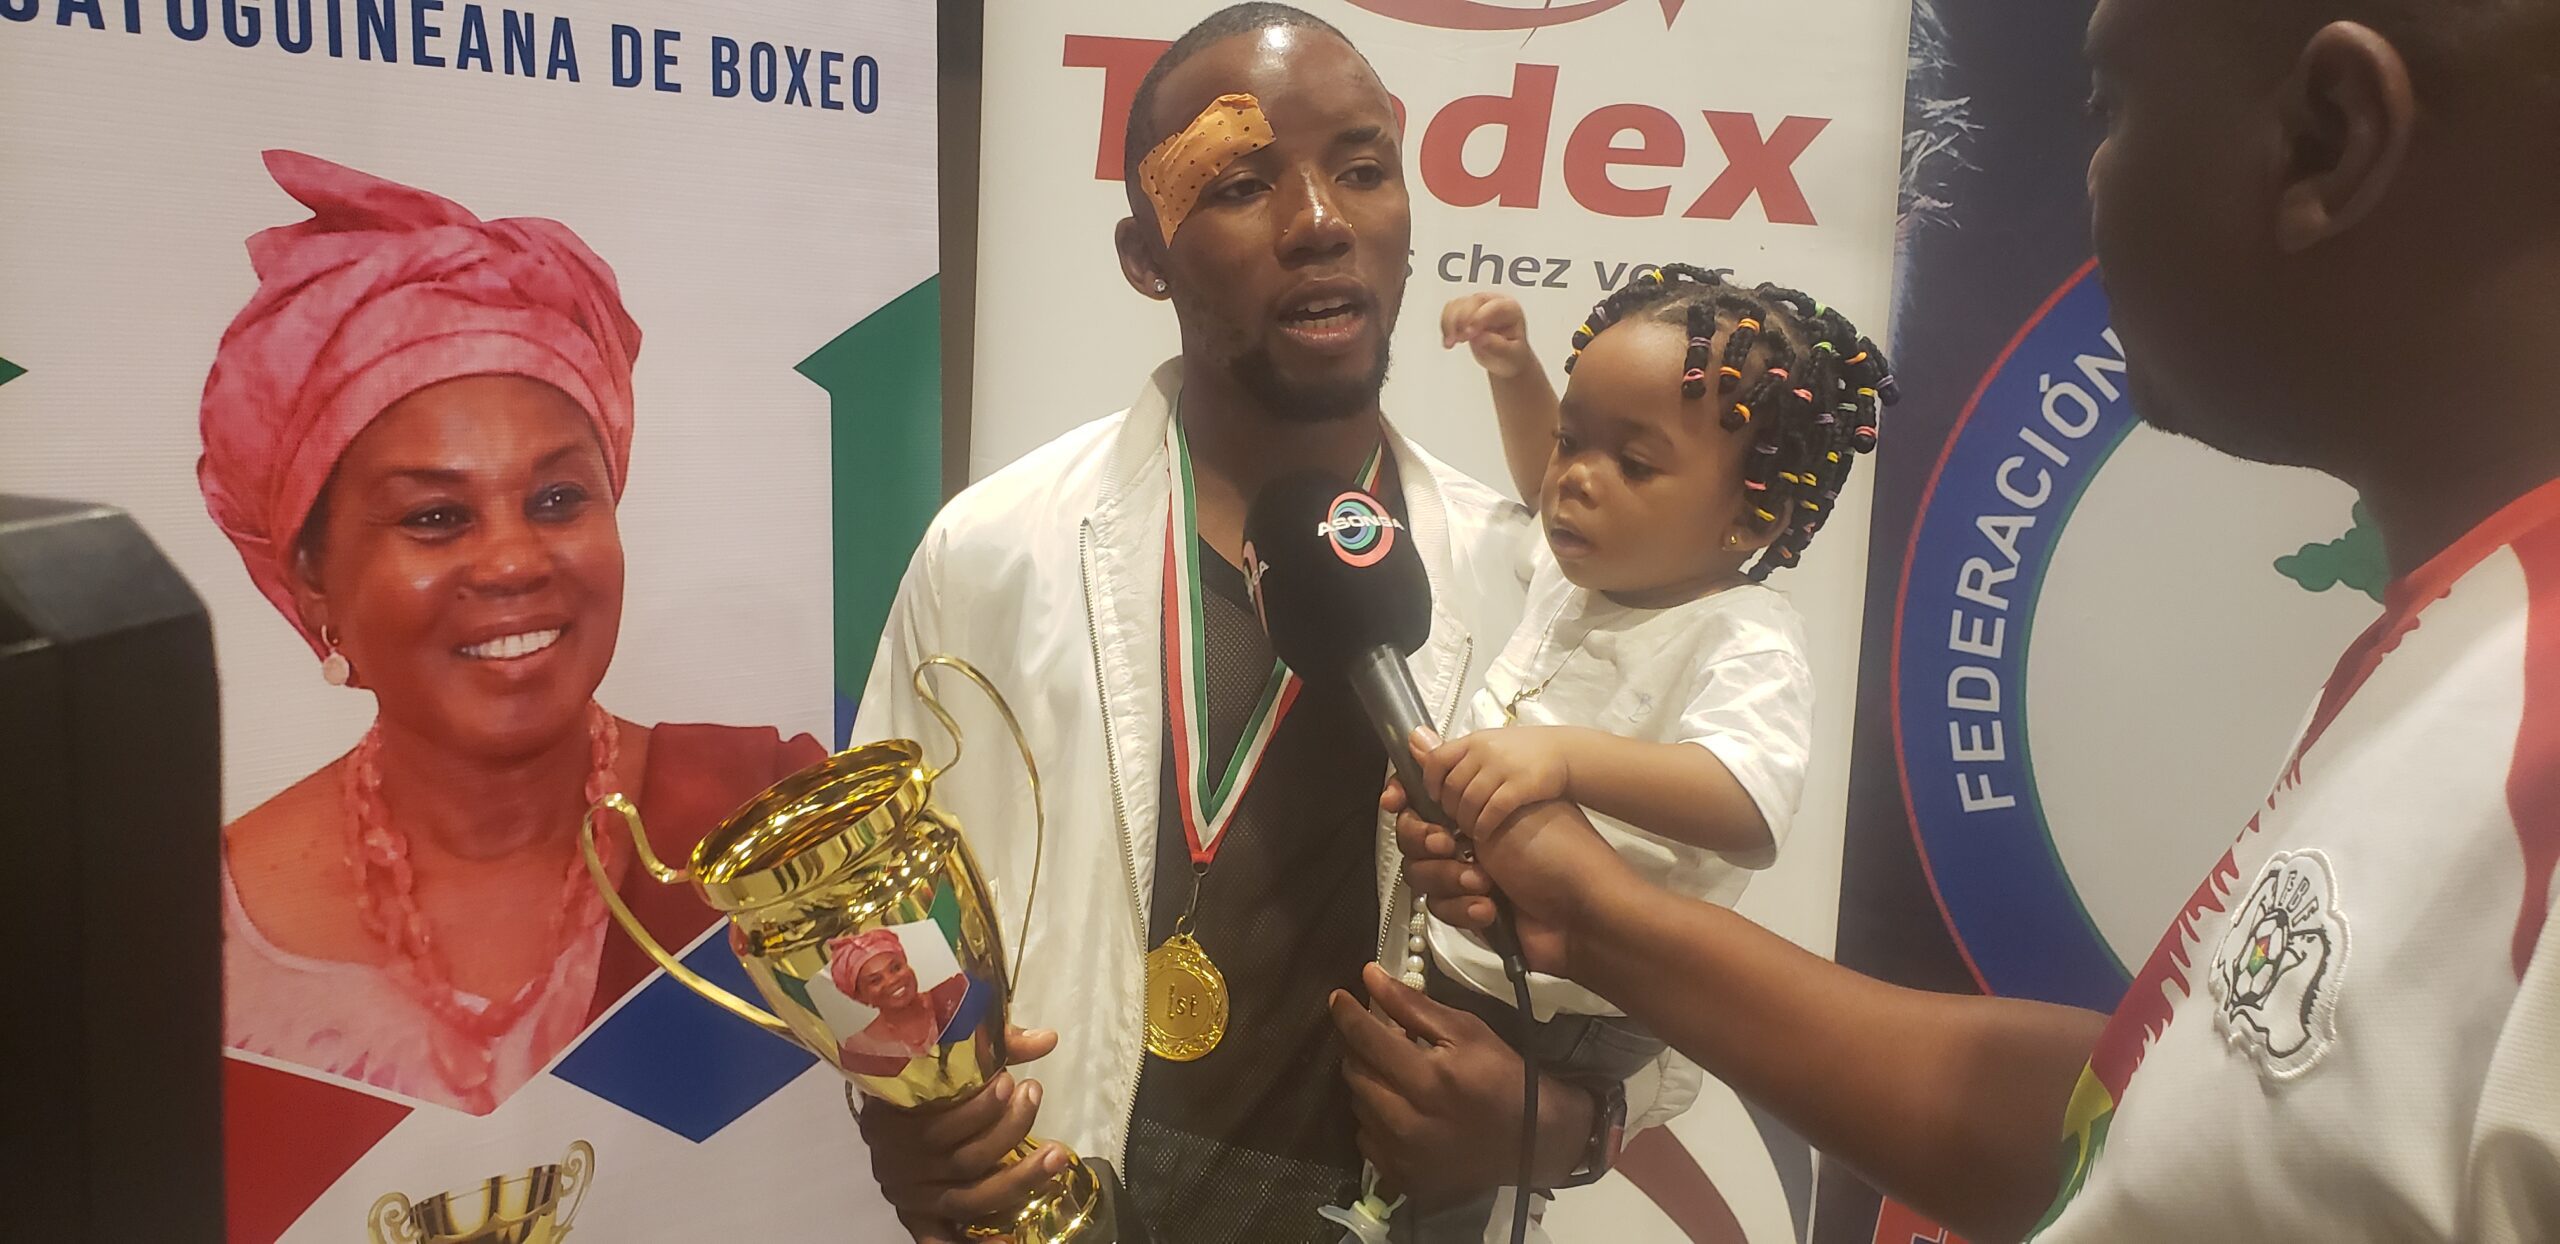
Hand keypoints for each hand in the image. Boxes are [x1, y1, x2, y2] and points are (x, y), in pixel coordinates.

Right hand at [854, 1026, 1070, 1240]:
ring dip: (1017, 1179)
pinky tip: (1006, 1243)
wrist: (884, 1105)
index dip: (977, 1106)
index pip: (935, 1120)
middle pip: (962, 1160)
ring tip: (1055, 1154)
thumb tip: (1048, 1039)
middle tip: (1034, 1096)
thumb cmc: (918, 1075)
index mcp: (889, 1118)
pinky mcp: (917, 1218)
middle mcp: (894, 1163)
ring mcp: (907, 1195)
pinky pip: (939, 1240)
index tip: (1012, 1080)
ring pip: (967, 1198)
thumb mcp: (944, 1054)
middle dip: (1008, 1130)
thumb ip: (993, 1045)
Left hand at [1329, 963, 1594, 1203]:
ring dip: (1368, 1083)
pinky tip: (1399, 1109)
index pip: (1367, 1040)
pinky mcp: (1403, 1178)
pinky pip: (1367, 1140)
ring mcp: (1403, 1157)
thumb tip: (1369, 976)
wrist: (1535, 1142)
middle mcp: (1408, 1123)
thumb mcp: (1466, 1031)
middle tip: (1377, 1037)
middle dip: (1359, 1049)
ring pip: (1358, 1106)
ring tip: (1393, 1073)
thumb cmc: (1504, 1077)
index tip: (1338, 998)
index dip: (1348, 1014)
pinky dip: (1375, 1119)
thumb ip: (1412, 1005)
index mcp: (1428, 1080)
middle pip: (1356, 1074)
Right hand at [1387, 763, 1630, 976]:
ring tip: (1483, 883)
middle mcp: (1466, 840)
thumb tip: (1416, 736)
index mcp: (1476, 808)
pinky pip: (1440, 910)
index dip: (1402, 799)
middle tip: (1448, 843)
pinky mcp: (1468, 915)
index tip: (1395, 802)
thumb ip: (1457, 775)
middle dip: (1422, 840)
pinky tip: (1490, 909)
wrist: (1584, 913)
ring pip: (1421, 876)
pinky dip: (1463, 908)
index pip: (1422, 799)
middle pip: (1411, 838)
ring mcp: (1465, 879)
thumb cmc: (1555, 848)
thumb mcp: (1509, 802)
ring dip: (1449, 877)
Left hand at [1413, 724, 1571, 838]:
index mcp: (1474, 740)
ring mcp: (1502, 767)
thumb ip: (1456, 752)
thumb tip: (1413, 741)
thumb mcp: (1489, 743)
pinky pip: (1491, 812)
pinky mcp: (1520, 785)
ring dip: (1465, 822)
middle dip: (1449, 809)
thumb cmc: (1524, 752)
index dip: (1430, 783)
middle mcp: (1485, 751)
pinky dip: (1483, 827)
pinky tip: (1484, 835)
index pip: (1436, 759)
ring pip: (1468, 802)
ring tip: (1469, 831)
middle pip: (1451, 786)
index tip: (1434, 798)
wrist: (1566, 752)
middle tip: (1454, 821)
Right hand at [1441, 292, 1537, 379]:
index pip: (1495, 307)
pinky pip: (1449, 309)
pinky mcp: (1463, 310)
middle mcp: (1494, 303)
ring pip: (1458, 303)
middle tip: (1458, 340)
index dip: (1480, 318)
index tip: (1469, 334)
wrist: (1503, 358)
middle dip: (1461, 320)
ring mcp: (1477, 305)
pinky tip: (1448, 338)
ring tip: (1451, 342)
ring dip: (1449, 323)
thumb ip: (1496, 346)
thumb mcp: (1509, 355)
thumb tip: (1480, 338)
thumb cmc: (1510, 355)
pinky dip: (1445, 324)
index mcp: (1511, 310)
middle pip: (1474, 301)